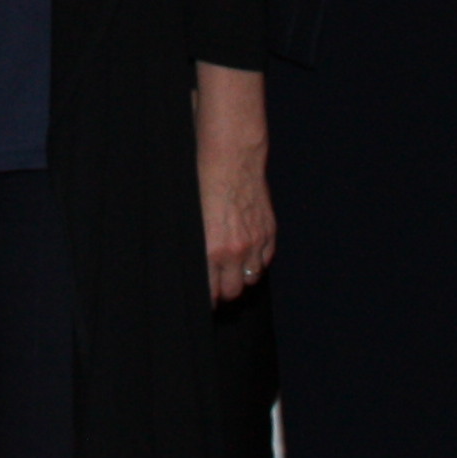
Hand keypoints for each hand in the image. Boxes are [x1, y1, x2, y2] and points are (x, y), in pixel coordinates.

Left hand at [195, 63, 275, 303]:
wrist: (231, 157)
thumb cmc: (201, 181)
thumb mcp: (188, 216)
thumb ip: (192, 246)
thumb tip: (190, 265)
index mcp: (210, 249)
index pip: (210, 291)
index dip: (206, 299)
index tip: (203, 300)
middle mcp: (235, 251)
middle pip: (233, 291)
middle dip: (223, 292)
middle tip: (216, 287)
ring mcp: (255, 242)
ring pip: (251, 279)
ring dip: (241, 278)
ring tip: (231, 273)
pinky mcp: (268, 231)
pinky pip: (265, 261)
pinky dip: (256, 263)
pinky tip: (246, 257)